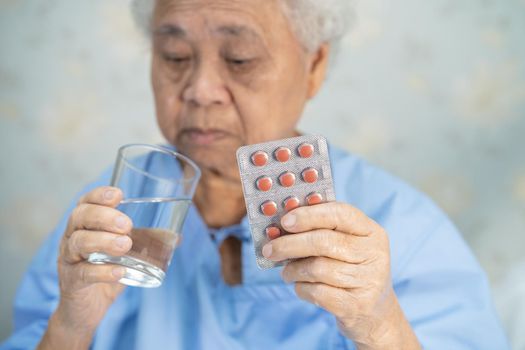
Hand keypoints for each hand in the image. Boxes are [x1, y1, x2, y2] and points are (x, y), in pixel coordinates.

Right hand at [38, 187, 132, 349]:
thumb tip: (177, 236)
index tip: (118, 194)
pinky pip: (82, 273)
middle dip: (104, 216)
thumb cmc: (105, 270)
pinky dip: (102, 271)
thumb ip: (146, 241)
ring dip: (103, 241)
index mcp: (84, 224)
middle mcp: (72, 237)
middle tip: (127, 225)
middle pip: (80, 217)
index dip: (99, 195)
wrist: (85, 309)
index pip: (86, 201)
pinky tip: (120, 271)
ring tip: (125, 245)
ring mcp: (68, 260)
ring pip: (78, 242)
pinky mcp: (72, 282)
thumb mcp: (126, 253)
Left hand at [262, 202, 419, 349]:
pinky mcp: (357, 305)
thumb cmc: (352, 271)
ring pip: (317, 268)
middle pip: (324, 241)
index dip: (310, 215)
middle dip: (290, 244)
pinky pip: (317, 292)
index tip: (284, 221)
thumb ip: (322, 231)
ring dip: (293, 269)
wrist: (376, 315)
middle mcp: (374, 254)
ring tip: (286, 272)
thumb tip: (282, 226)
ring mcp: (368, 281)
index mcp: (372, 232)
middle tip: (269, 249)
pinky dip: (301, 288)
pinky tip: (300, 286)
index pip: (341, 213)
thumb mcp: (348, 246)